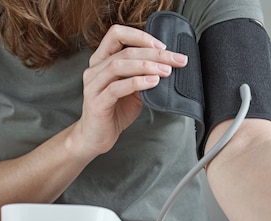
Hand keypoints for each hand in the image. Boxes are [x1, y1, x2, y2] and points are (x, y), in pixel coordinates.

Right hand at [74, 24, 187, 155]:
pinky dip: (136, 83)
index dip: (140, 36)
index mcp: (101, 60)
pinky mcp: (97, 102)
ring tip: (166, 71)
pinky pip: (116, 88)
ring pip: (119, 65)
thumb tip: (168, 66)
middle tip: (176, 59)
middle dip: (154, 53)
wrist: (96, 137)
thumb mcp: (133, 90)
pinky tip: (152, 82)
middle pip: (125, 50)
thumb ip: (144, 76)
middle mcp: (94, 69)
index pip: (117, 34)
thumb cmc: (115, 111)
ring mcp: (93, 85)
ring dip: (146, 66)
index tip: (163, 45)